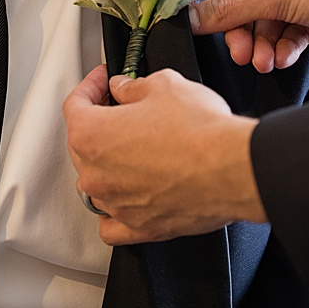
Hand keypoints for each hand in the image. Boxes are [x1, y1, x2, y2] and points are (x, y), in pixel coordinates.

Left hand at [62, 65, 265, 243]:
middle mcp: (95, 174)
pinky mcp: (139, 227)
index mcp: (92, 135)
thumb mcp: (165, 86)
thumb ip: (134, 86)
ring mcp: (115, 204)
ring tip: (134, 151)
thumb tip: (125, 89)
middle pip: (83, 145)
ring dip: (108, 166)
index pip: (75, 105)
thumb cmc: (200, 131)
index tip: (104, 80)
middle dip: (101, 123)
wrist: (232, 169)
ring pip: (96, 184)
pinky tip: (128, 197)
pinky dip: (115, 211)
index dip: (91, 86)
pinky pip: (112, 225)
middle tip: (123, 108)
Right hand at [190, 0, 308, 72]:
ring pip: (266, 17)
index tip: (183, 12)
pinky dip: (284, 44)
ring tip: (265, 62)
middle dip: (240, 29)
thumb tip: (193, 18)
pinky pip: (288, 27)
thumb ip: (230, 10)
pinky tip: (283, 58)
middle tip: (240, 53)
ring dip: (263, 42)